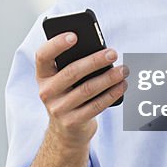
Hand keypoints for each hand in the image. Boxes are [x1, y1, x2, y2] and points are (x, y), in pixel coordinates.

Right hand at [34, 33, 127, 149]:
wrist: (66, 131)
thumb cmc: (69, 94)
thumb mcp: (63, 80)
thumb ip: (73, 64)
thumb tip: (100, 51)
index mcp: (42, 75)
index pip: (43, 56)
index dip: (56, 44)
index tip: (74, 36)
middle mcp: (46, 92)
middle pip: (71, 72)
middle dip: (95, 61)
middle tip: (113, 53)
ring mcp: (58, 109)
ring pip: (87, 90)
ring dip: (108, 78)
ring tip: (123, 70)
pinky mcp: (72, 122)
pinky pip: (95, 106)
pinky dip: (111, 94)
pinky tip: (122, 86)